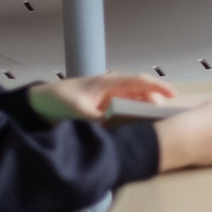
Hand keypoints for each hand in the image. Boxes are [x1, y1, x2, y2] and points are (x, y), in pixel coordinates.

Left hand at [32, 74, 174, 121]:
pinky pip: (124, 108)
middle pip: (140, 91)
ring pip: (134, 100)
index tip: (173, 95)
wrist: (38, 104)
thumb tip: (118, 130)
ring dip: (143, 109)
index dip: (157, 86)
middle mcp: (111, 87)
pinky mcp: (103, 106)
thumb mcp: (78, 112)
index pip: (139, 80)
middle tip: (161, 116)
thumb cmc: (58, 101)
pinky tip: (135, 126)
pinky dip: (132, 115)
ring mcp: (107, 96)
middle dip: (153, 101)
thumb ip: (99, 120)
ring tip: (151, 122)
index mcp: (108, 82)